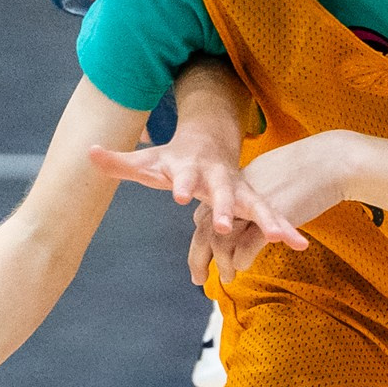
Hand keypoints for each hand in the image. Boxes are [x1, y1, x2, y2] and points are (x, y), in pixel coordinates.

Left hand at [91, 135, 307, 270]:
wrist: (212, 142)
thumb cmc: (175, 160)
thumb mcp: (148, 161)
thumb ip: (119, 162)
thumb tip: (87, 152)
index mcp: (190, 167)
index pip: (182, 176)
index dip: (181, 184)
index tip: (178, 196)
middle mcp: (218, 177)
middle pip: (221, 192)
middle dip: (223, 208)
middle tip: (222, 225)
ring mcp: (240, 188)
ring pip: (256, 205)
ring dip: (267, 220)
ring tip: (283, 236)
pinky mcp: (256, 201)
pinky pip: (273, 217)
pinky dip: (287, 229)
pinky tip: (300, 244)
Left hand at [183, 133, 356, 282]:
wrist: (330, 160)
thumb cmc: (308, 171)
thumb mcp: (272, 178)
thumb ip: (256, 196)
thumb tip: (252, 216)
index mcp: (237, 186)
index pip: (205, 215)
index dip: (201, 239)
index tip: (202, 258)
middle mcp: (238, 195)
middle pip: (206, 230)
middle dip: (198, 258)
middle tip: (199, 279)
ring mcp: (251, 207)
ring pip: (222, 240)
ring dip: (222, 264)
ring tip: (227, 279)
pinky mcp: (269, 218)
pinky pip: (246, 245)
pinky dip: (242, 259)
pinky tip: (244, 267)